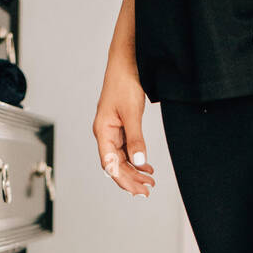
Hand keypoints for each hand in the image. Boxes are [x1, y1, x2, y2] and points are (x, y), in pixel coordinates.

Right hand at [92, 54, 155, 196]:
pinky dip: (137, 159)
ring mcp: (113, 130)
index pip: (110, 164)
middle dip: (131, 179)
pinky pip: (127, 149)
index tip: (137, 190)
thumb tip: (139, 163)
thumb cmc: (125, 82)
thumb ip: (136, 140)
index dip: (123, 179)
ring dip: (135, 171)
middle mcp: (105, 133)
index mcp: (103, 131)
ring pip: (122, 158)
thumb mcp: (132, 113)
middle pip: (116, 164)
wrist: (127, 61)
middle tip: (148, 190)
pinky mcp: (121, 126)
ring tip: (150, 181)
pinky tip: (147, 166)